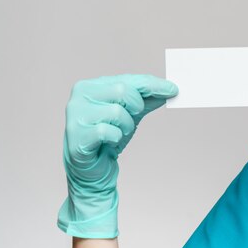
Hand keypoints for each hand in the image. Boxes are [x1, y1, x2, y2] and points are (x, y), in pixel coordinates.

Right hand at [57, 74, 178, 238]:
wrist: (94, 168)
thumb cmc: (109, 137)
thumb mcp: (131, 113)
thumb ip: (147, 99)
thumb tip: (169, 89)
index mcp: (91, 86)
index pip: (127, 79)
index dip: (151, 85)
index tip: (172, 89)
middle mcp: (79, 97)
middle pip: (122, 91)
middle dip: (135, 107)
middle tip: (131, 119)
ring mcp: (75, 117)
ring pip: (116, 112)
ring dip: (126, 126)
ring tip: (118, 132)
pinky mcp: (77, 136)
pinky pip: (107, 131)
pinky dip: (116, 138)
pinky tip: (109, 142)